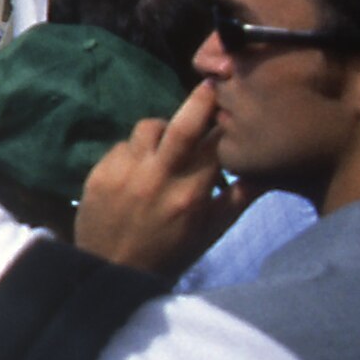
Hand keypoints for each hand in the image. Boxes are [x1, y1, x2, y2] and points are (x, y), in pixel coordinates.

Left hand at [72, 79, 239, 281]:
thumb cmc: (168, 256)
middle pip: (181, 127)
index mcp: (189, 196)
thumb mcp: (208, 236)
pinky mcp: (98, 174)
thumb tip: (261, 175)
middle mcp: (156, 179)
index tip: (230, 112)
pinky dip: (135, 151)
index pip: (214, 148)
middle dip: (198, 102)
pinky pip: (122, 146)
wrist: (109, 273)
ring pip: (146, 129)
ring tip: (166, 148)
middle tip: (209, 86)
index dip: (223, 128)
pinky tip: (139, 168)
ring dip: (161, 131)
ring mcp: (123, 174)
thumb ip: (235, 202)